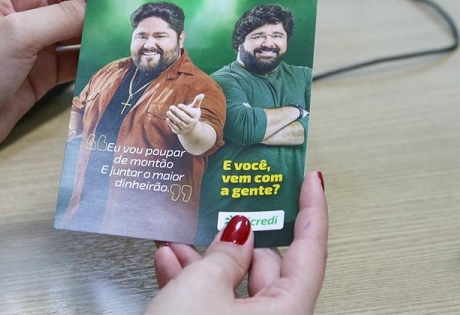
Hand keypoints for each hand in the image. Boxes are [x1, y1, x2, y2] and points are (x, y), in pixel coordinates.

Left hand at [0, 0, 101, 185]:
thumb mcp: (15, 36)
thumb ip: (61, 18)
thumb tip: (99, 7)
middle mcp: (27, 4)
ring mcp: (39, 35)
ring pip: (81, 19)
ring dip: (104, 22)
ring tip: (138, 22)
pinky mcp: (47, 64)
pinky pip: (79, 51)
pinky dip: (96, 52)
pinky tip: (117, 54)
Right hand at [147, 171, 327, 314]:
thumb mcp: (203, 288)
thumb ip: (225, 254)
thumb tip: (240, 232)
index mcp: (287, 313)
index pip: (311, 251)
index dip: (313, 210)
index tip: (312, 180)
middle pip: (267, 267)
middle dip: (238, 236)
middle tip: (224, 206)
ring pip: (234, 285)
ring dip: (206, 259)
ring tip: (180, 234)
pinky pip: (214, 304)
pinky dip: (193, 284)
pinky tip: (169, 262)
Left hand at [166, 93, 204, 134]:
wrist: (190, 129)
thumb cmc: (192, 115)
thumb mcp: (195, 108)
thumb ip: (197, 101)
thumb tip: (202, 94)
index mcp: (195, 117)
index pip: (190, 113)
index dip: (185, 108)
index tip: (179, 104)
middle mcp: (191, 123)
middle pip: (184, 118)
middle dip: (177, 112)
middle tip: (171, 106)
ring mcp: (185, 128)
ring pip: (179, 123)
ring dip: (173, 117)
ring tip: (168, 112)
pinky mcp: (179, 131)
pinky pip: (175, 128)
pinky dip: (171, 124)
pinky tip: (167, 119)